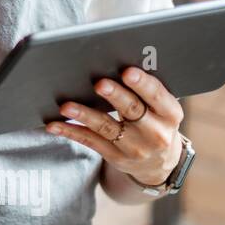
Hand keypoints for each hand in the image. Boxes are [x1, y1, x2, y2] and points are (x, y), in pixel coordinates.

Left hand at [45, 66, 184, 186]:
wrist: (158, 163)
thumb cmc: (155, 122)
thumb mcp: (162, 109)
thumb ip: (147, 91)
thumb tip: (117, 61)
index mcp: (170, 114)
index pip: (158, 97)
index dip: (143, 84)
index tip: (128, 72)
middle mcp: (155, 133)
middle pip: (132, 111)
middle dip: (115, 96)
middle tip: (99, 84)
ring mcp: (134, 148)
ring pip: (106, 127)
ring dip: (85, 115)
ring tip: (66, 106)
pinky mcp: (115, 157)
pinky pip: (90, 141)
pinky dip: (71, 131)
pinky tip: (54, 125)